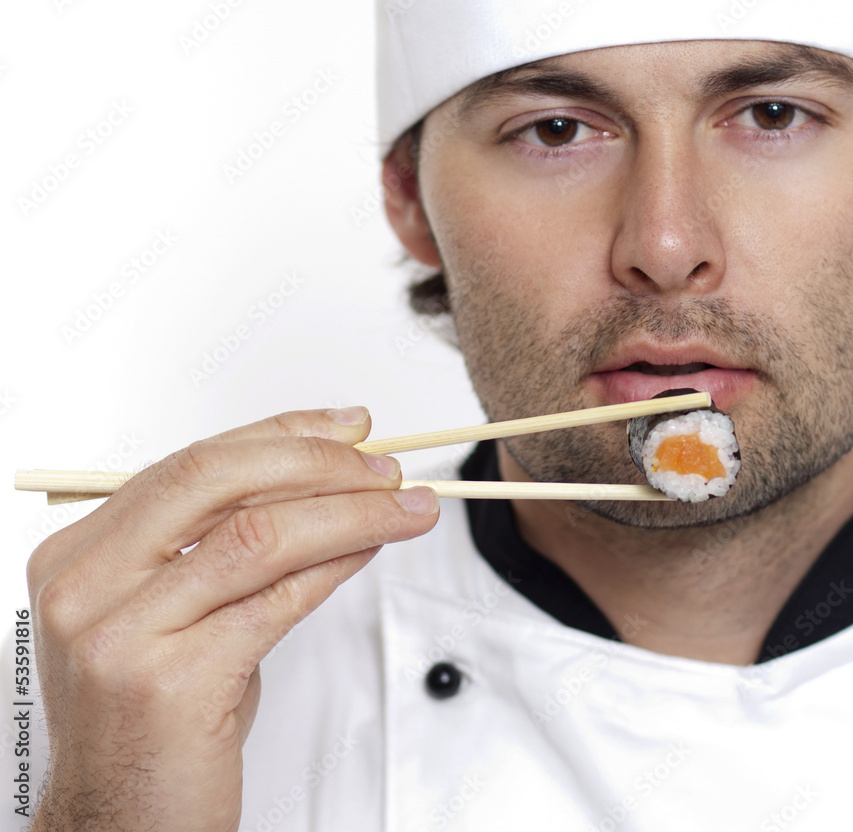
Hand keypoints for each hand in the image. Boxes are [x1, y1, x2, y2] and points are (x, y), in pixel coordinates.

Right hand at [26, 407, 437, 831]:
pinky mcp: (171, 681)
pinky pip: (278, 598)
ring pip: (260, 533)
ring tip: (402, 507)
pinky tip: (368, 548)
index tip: (344, 427)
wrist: (123, 824)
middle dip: (318, 462)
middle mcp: (88, 583)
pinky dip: (336, 564)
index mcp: (83, 552)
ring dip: (350, 511)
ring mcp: (122, 632)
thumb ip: (229, 543)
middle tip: (382, 466)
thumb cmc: (157, 717)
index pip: (194, 462)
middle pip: (219, 479)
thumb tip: (326, 480)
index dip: (281, 434)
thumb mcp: (180, 612)